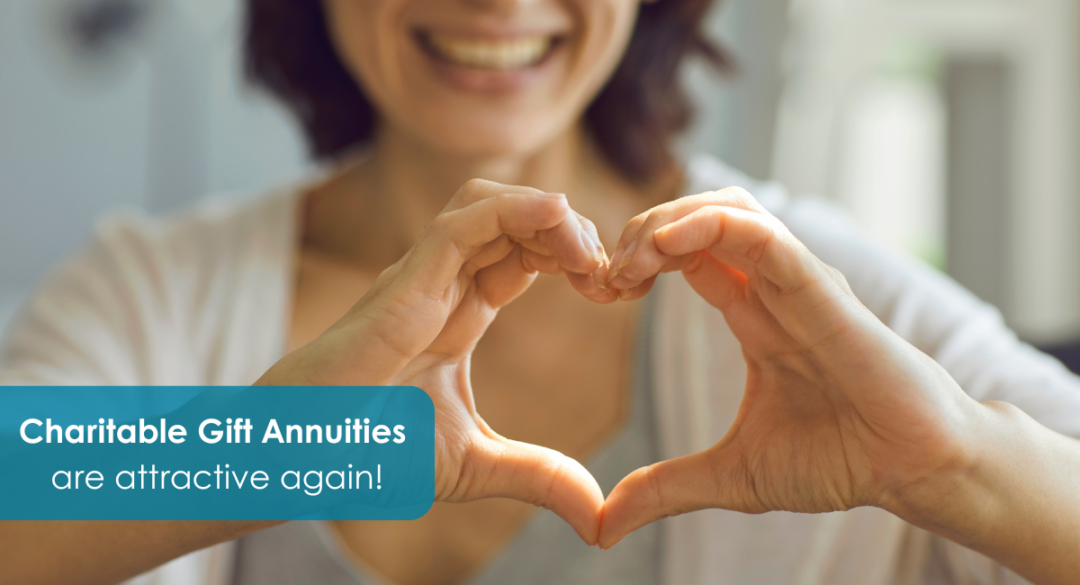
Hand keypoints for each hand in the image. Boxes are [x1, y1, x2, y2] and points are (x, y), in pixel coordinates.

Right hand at [260, 179, 614, 543]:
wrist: (305, 457)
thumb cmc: (371, 450)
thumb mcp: (476, 464)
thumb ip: (538, 475)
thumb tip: (598, 515)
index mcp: (460, 312)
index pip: (525, 256)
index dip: (573, 259)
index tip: (613, 292)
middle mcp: (444, 284)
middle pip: (517, 220)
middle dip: (572, 232)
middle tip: (610, 275)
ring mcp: (423, 276)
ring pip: (491, 204)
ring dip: (550, 215)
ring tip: (588, 255)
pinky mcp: (407, 280)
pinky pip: (464, 220)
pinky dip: (516, 208)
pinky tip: (558, 219)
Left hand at [600, 188, 981, 547]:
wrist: (912, 472)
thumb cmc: (840, 460)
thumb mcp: (731, 476)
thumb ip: (664, 489)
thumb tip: (601, 527)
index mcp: (752, 314)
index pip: (684, 255)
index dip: (634, 261)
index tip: (598, 291)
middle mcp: (771, 288)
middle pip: (697, 218)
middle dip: (639, 231)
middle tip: (603, 275)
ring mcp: (797, 283)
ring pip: (727, 210)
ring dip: (666, 220)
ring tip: (630, 260)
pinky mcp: (821, 290)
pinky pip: (763, 236)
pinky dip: (709, 226)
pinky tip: (664, 245)